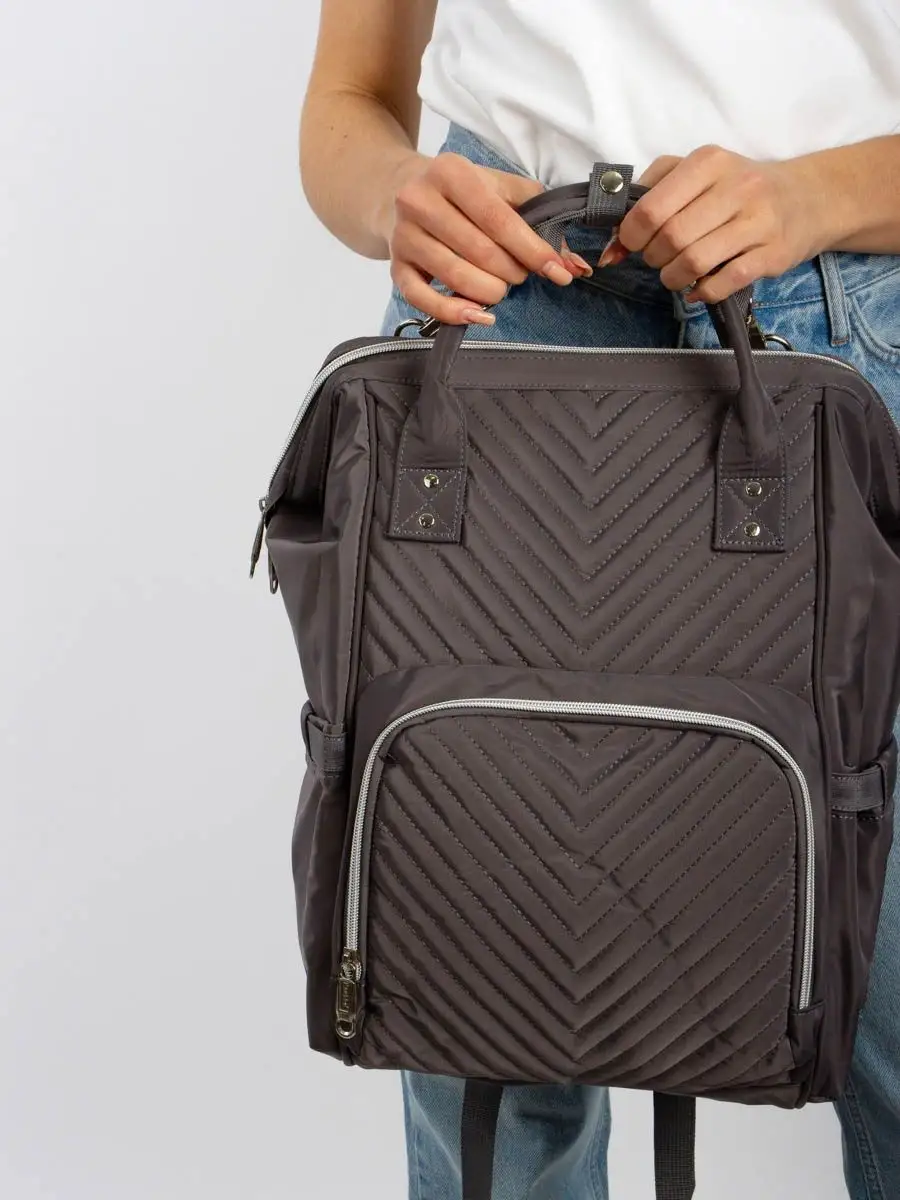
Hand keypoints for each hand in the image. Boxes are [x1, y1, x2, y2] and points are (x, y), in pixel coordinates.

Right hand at [377, 152, 593, 324]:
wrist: (398, 190)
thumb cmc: (461, 193)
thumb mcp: (499, 189)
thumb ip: (539, 219)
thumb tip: (572, 264)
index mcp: (451, 172)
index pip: (499, 220)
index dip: (533, 250)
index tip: (558, 273)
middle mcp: (420, 200)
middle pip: (480, 252)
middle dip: (512, 272)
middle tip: (520, 275)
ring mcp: (404, 236)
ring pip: (455, 277)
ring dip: (489, 293)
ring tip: (500, 289)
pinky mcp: (395, 266)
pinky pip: (422, 299)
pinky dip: (453, 313)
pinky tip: (477, 316)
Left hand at [597, 144, 830, 302]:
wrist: (809, 198)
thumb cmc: (739, 187)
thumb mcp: (698, 173)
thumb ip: (651, 194)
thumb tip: (613, 243)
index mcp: (709, 162)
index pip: (651, 208)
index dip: (630, 235)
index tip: (629, 244)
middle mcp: (736, 187)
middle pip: (671, 237)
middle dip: (653, 257)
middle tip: (657, 259)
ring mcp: (758, 222)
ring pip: (695, 261)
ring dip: (673, 277)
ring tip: (675, 274)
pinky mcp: (773, 254)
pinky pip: (724, 282)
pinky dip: (701, 292)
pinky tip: (698, 288)